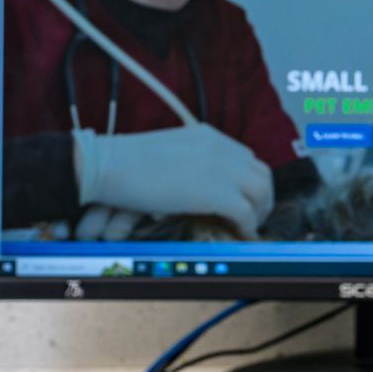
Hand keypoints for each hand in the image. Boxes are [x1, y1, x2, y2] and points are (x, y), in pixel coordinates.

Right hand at [74, 124, 274, 237]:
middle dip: (262, 196)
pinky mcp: (217, 193)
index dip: (248, 179)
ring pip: (261, 192)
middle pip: (260, 172)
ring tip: (250, 228)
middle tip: (255, 215)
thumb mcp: (167, 152)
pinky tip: (241, 235)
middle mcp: (221, 148)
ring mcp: (222, 169)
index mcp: (208, 135)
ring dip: (259, 212)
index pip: (244, 156)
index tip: (245, 196)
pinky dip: (247, 226)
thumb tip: (195, 186)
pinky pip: (246, 213)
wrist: (110, 165)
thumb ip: (189, 163)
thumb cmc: (126, 162)